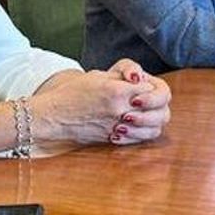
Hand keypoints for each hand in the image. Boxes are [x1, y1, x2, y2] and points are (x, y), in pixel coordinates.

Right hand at [29, 58, 165, 145]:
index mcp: (117, 91)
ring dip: (154, 120)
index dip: (154, 87)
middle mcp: (120, 111)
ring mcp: (118, 127)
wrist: (53, 115)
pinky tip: (136, 125)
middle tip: (149, 101)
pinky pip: (140, 139)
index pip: (155, 89)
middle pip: (162, 111)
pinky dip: (144, 132)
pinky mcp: (114, 139)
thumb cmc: (73, 92)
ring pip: (155, 128)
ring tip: (145, 113)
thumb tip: (143, 79)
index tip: (145, 86)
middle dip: (160, 105)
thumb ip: (124, 74)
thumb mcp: (99, 75)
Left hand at [104, 58, 170, 144]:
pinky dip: (128, 139)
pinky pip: (141, 141)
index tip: (134, 101)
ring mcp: (151, 121)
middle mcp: (158, 106)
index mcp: (157, 89)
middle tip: (125, 116)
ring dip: (137, 131)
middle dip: (145, 118)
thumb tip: (136, 77)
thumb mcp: (119, 70)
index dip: (151, 99)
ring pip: (154, 131)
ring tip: (118, 128)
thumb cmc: (112, 81)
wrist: (97, 97)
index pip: (164, 94)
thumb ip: (129, 68)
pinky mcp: (141, 133)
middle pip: (163, 115)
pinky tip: (114, 136)